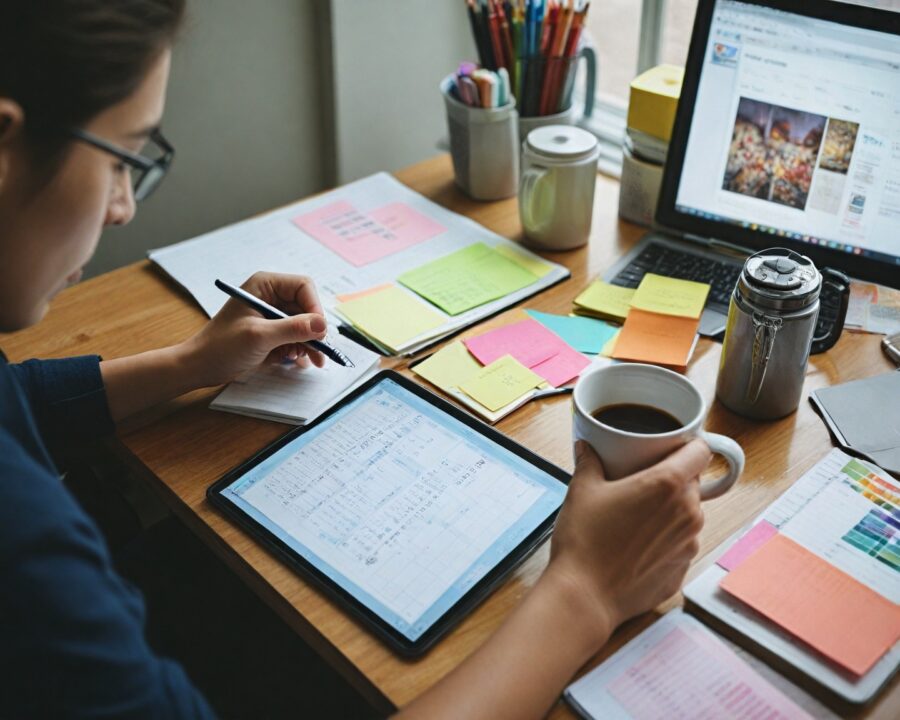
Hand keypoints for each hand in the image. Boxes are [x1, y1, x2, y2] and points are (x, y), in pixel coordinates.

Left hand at [179, 271, 327, 387]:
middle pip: (307, 307)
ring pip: (305, 325)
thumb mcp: (259, 336)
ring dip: (311, 343)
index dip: (314, 308)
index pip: (303, 287)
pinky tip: (300, 362)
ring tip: (313, 361)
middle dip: (314, 330)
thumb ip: (292, 328)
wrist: (201, 367)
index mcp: (265, 285)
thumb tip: (323, 325)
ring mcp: (273, 316)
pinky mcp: (273, 333)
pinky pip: (297, 337)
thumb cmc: (221, 346)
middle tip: (320, 352)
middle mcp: (271, 296)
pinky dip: (302, 349)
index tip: (319, 332)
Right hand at [545, 439, 709, 641]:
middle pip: (692, 484)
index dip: (688, 446)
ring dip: (669, 512)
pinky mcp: (683, 570)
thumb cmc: (584, 541)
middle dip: (671, 481)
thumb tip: (586, 448)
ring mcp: (689, 544)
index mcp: (667, 484)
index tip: (672, 448)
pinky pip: (680, 544)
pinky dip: (664, 541)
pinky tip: (635, 547)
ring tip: (635, 519)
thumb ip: (590, 462)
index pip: (700, 451)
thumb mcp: (582, 490)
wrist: (584, 595)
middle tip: (639, 485)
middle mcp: (688, 512)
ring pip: (687, 515)